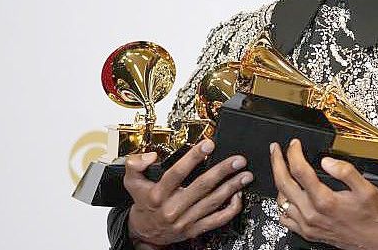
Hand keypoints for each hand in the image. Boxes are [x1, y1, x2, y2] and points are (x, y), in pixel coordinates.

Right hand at [123, 139, 253, 246]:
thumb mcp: (132, 182)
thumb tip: (151, 155)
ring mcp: (185, 220)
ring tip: (245, 175)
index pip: (177, 173)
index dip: (194, 157)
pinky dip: (231, 209)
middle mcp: (173, 208)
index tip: (208, 144)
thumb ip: (136, 165)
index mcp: (158, 194)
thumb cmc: (143, 202)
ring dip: (232, 187)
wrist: (144, 232)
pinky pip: (217, 220)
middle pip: (201, 186)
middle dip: (222, 171)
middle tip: (238, 160)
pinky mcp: (195, 229)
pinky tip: (238, 196)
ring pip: (213, 202)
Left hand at [270, 139, 377, 249]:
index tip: (295, 144)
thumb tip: (327, 160)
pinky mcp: (308, 232)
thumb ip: (346, 171)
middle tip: (276, 150)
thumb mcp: (367, 188)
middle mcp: (312, 213)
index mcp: (325, 200)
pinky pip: (285, 218)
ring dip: (278, 181)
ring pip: (281, 200)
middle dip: (277, 162)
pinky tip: (287, 195)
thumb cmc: (373, 215)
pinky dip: (282, 204)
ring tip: (281, 169)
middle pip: (284, 183)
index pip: (299, 170)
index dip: (294, 153)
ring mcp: (308, 225)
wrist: (376, 240)